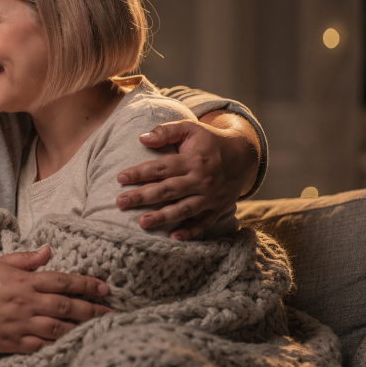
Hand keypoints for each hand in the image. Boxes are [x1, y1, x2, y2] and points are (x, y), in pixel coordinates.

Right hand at [0, 245, 111, 353]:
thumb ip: (26, 258)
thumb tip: (48, 250)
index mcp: (25, 281)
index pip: (63, 281)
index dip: (86, 284)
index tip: (103, 288)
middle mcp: (27, 303)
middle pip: (66, 306)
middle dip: (91, 309)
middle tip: (110, 312)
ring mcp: (20, 324)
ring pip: (58, 328)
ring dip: (79, 329)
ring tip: (97, 329)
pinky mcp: (12, 342)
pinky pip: (40, 346)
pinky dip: (56, 345)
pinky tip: (70, 345)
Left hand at [115, 111, 259, 240]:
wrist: (245, 154)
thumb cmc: (210, 141)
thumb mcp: (191, 128)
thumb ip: (167, 131)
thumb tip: (142, 138)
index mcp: (193, 159)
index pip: (162, 167)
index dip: (140, 173)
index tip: (120, 178)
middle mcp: (202, 179)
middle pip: (168, 190)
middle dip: (143, 197)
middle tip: (121, 203)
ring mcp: (211, 196)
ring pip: (184, 209)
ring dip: (163, 217)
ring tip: (142, 223)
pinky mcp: (218, 208)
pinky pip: (204, 223)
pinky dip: (190, 232)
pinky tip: (173, 237)